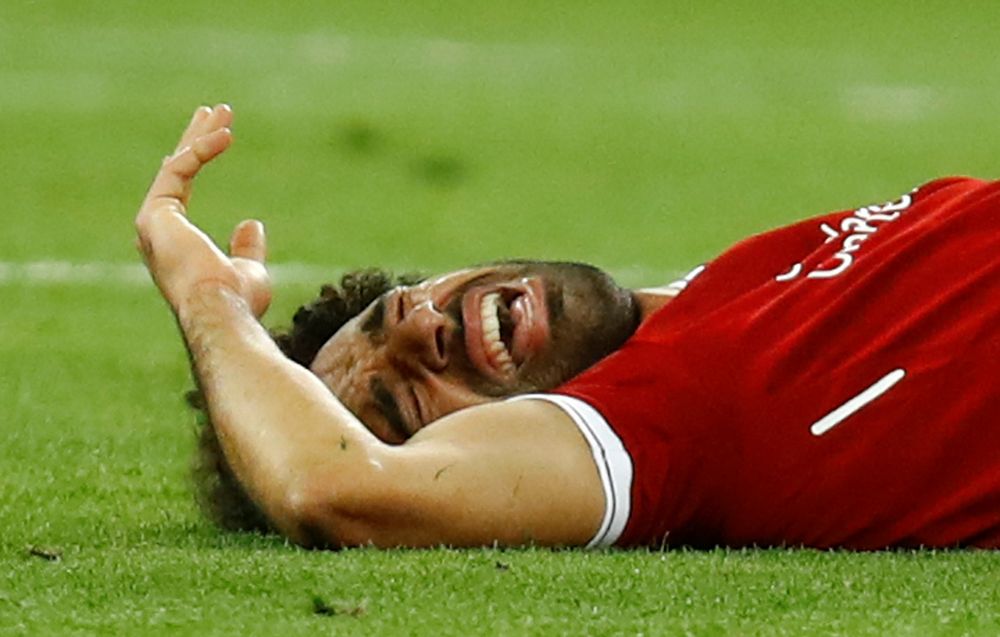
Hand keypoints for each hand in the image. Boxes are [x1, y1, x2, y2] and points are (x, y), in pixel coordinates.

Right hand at [135, 104, 271, 318]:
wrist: (221, 311)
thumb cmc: (236, 300)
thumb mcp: (249, 270)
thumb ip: (246, 248)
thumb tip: (250, 221)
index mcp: (174, 244)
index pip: (181, 191)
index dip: (197, 160)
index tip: (216, 137)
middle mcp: (157, 232)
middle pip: (175, 173)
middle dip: (195, 139)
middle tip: (212, 112)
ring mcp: (152, 224)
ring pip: (174, 166)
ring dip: (200, 136)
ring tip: (224, 112)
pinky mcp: (155, 214)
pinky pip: (178, 170)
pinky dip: (201, 149)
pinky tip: (225, 136)